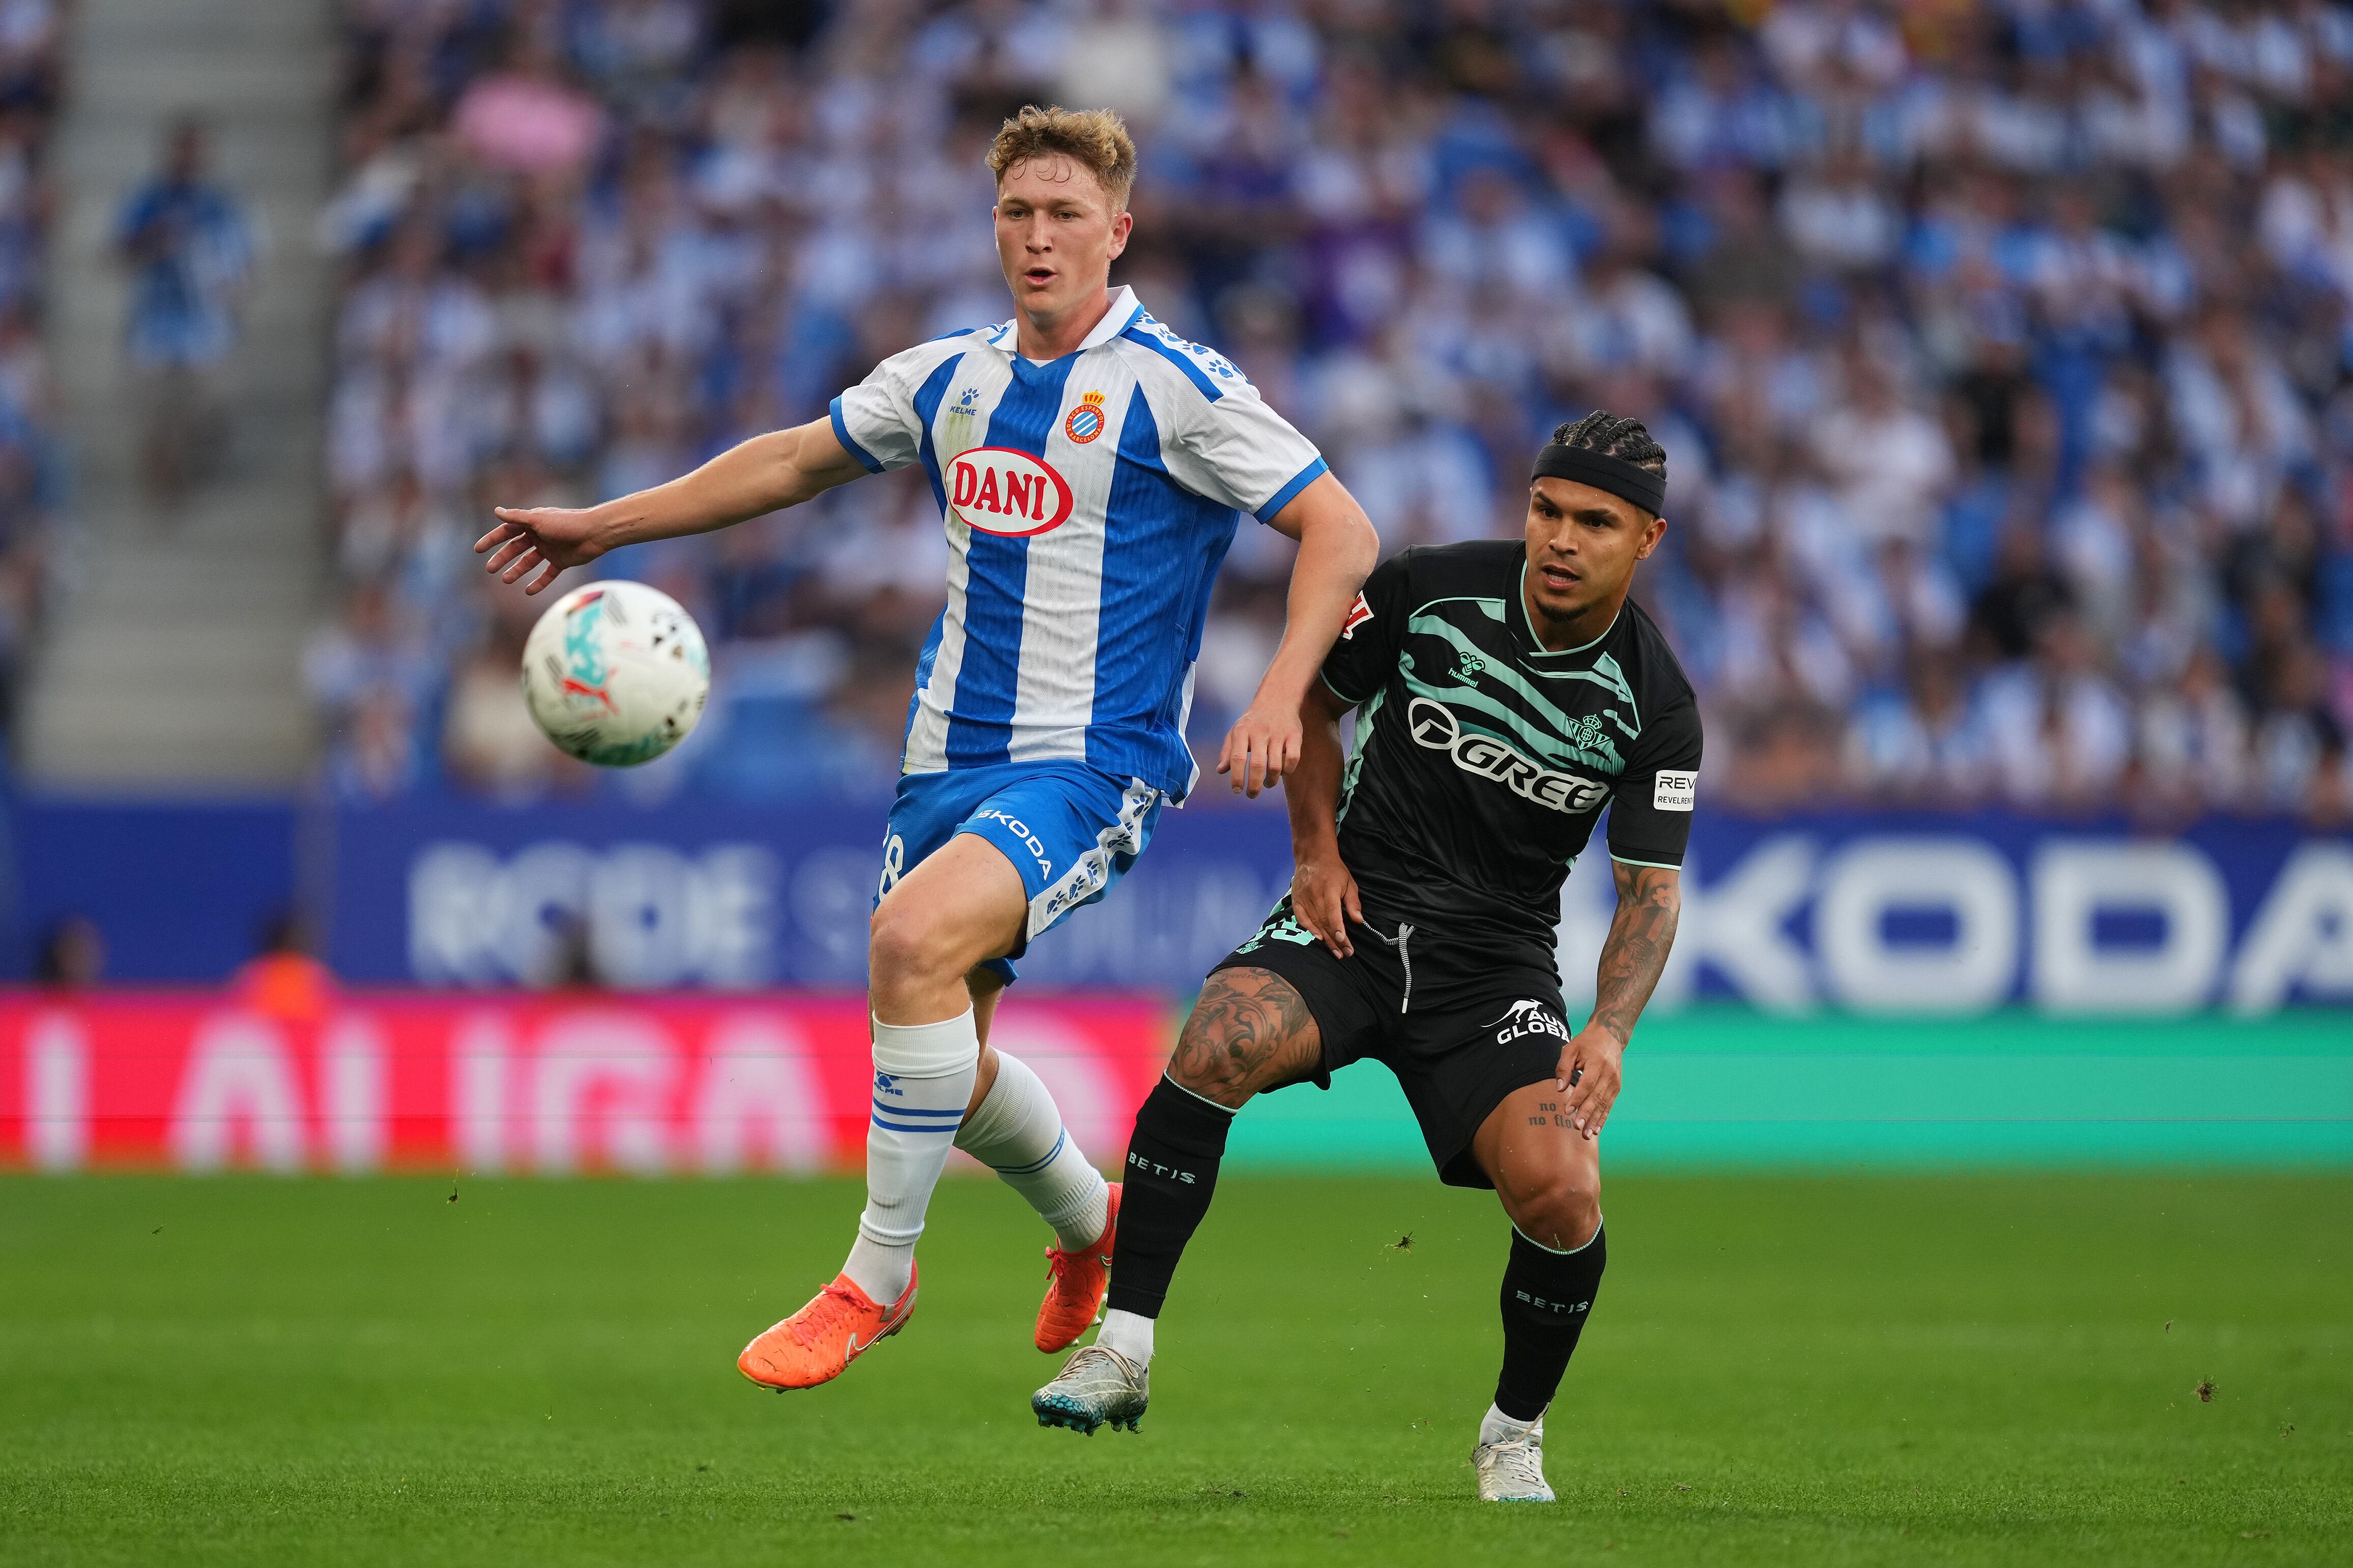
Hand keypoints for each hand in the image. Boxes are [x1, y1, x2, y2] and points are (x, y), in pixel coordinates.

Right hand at [474, 505, 613, 594]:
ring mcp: (550, 549)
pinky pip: (548, 574)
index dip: (492, 540)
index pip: (507, 531)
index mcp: (532, 523)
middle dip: (502, 558)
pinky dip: (539, 583)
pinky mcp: (561, 561)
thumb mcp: (538, 520)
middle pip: (515, 548)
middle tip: (490, 569)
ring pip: (529, 561)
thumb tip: (496, 510)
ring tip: (506, 580)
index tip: (478, 550)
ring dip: (517, 570)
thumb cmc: (566, 523)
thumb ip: (517, 517)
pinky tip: (528, 591)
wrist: (595, 533)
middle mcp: (539, 535)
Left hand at [1217, 695, 1302, 796]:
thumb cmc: (1253, 721)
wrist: (1277, 699)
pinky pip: (1293, 759)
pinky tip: (1282, 772)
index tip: (1237, 790)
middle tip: (1252, 795)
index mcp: (1242, 731)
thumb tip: (1220, 770)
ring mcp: (1279, 734)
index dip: (1236, 777)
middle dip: (1254, 785)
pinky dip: (1287, 771)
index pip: (1237, 757)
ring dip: (1271, 781)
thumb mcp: (1236, 731)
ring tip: (1267, 784)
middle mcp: (1260, 731)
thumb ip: (1228, 751)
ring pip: (1276, 766)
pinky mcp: (1295, 736)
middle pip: (1257, 765)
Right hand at [1289, 847, 1360, 957]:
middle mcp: (1314, 894)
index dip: (1337, 928)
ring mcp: (1303, 898)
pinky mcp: (1296, 900)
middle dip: (1335, 940)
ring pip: (1314, 922)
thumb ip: (1353, 902)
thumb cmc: (1334, 871)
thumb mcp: (1349, 883)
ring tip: (1335, 952)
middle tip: (1345, 954)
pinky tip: (1318, 939)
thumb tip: (1358, 920)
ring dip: (1325, 939)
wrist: (1313, 857)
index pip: (1333, 912)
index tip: (1344, 942)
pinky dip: (1309, 929)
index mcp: (1329, 888)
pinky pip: (1301, 918)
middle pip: (1324, 921)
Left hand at [1554, 1025, 1624, 1139]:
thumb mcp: (1570, 1049)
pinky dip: (1603, 1118)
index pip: (1587, 1084)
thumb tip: (1559, 1089)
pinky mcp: (1616, 1087)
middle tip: (1578, 1128)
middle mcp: (1608, 1074)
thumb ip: (1563, 1068)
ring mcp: (1614, 1082)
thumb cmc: (1586, 1043)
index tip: (1568, 1111)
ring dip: (1595, 1120)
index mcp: (1597, 1063)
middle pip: (1596, 1096)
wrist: (1610, 1036)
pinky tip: (1596, 1129)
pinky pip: (1609, 1105)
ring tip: (1587, 1134)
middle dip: (1587, 1113)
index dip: (1578, 1098)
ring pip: (1604, 1104)